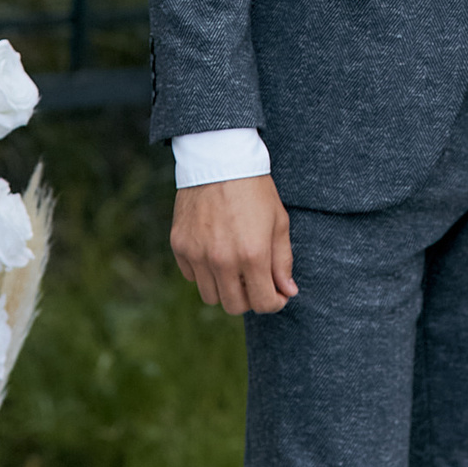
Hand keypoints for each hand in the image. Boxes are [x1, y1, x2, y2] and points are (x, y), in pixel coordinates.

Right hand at [172, 173, 296, 314]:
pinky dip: (204, 272)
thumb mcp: (278, 222)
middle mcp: (222, 260)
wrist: (219, 160)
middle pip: (234, 306)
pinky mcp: (180, 246)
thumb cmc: (255, 190)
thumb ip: (283, 261)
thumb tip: (288, 291)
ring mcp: (197, 254)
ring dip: (225, 288)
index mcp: (252, 255)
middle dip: (249, 298)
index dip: (274, 302)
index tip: (277, 294)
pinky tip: (214, 251)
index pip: (263, 302)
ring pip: (210, 296)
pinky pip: (192, 276)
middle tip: (255, 281)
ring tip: (234, 267)